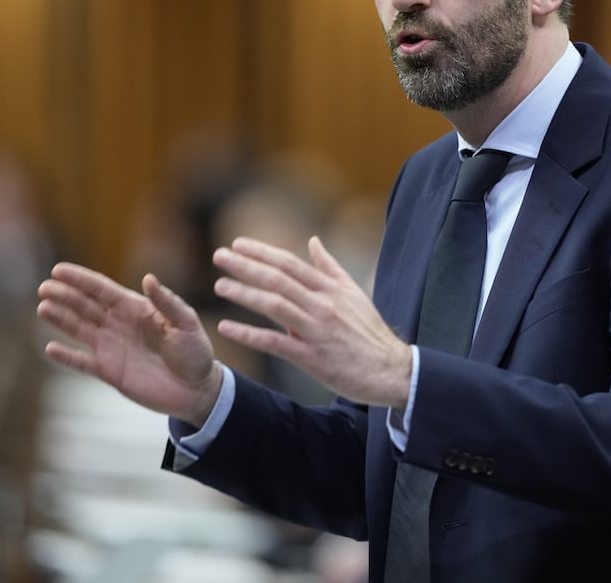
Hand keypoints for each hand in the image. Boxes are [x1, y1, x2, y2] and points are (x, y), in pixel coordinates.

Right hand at [37, 262, 222, 425]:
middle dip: (64, 296)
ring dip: (60, 319)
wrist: (196, 389)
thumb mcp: (187, 323)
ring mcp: (111, 347)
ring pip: (79, 329)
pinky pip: (82, 362)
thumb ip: (167, 302)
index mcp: (135, 308)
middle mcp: (118, 324)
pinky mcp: (109, 371)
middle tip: (44, 287)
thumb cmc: (195, 352)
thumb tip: (148, 279)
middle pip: (85, 306)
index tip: (59, 270)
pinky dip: (67, 356)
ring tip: (42, 308)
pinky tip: (50, 347)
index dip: (80, 279)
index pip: (102, 290)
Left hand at [213, 235, 411, 408]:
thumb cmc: (370, 333)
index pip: (290, 264)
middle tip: (219, 256)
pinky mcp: (312, 357)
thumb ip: (330, 267)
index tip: (238, 243)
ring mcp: (316, 330)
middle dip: (246, 266)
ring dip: (244, 294)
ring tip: (220, 285)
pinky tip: (226, 328)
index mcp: (331, 288)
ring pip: (274, 305)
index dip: (262, 252)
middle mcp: (322, 305)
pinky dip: (248, 334)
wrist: (391, 370)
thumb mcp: (353, 293)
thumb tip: (313, 240)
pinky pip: (275, 342)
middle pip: (278, 279)